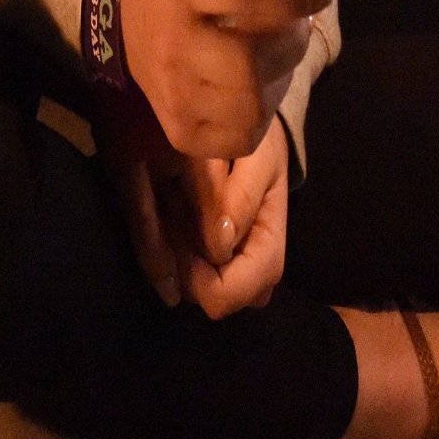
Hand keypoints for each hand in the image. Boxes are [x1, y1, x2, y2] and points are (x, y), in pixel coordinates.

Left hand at [112, 121, 290, 317]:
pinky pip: (184, 271)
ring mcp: (236, 274)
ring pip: (189, 286)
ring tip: (172, 200)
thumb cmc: (259, 147)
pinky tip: (171, 208)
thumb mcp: (255, 158)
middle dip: (178, 257)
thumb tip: (219, 247)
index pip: (223, 295)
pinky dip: (171, 244)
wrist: (261, 142)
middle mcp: (254, 276)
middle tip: (171, 202)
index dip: (191, 271)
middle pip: (202, 296)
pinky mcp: (217, 264)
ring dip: (172, 249)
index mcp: (267, 255)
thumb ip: (240, 199)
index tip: (174, 222)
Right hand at [118, 0, 328, 161]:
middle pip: (249, 64)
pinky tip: (249, 90)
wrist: (116, 5)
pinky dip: (258, 117)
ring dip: (277, 82)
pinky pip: (240, 139)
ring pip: (251, 107)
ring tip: (271, 61)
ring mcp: (172, 92)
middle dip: (290, 45)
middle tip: (294, 29)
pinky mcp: (179, 128)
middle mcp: (171, 40)